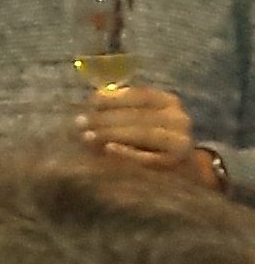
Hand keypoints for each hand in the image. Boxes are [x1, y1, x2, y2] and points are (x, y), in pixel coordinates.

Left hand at [75, 82, 212, 179]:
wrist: (184, 169)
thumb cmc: (153, 139)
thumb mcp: (142, 118)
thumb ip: (121, 108)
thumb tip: (95, 98)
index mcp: (169, 101)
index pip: (140, 95)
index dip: (114, 97)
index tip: (90, 101)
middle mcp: (179, 118)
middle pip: (138, 115)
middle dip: (106, 118)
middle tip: (80, 122)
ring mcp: (180, 141)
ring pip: (142, 133)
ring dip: (112, 133)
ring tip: (87, 136)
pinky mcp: (175, 163)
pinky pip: (148, 157)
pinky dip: (127, 152)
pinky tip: (108, 149)